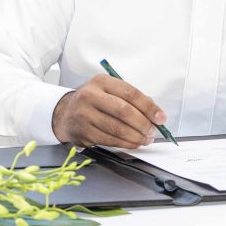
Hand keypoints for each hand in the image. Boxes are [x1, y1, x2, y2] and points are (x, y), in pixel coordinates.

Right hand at [51, 74, 165, 148]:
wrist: (65, 113)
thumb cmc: (93, 102)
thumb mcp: (108, 91)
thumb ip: (130, 99)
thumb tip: (155, 114)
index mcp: (100, 82)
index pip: (130, 93)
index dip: (149, 107)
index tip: (160, 118)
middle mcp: (90, 96)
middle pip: (124, 111)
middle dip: (143, 124)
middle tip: (153, 131)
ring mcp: (85, 115)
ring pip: (117, 129)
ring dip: (136, 137)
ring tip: (145, 139)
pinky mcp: (83, 132)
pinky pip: (110, 140)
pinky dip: (126, 144)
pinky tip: (133, 143)